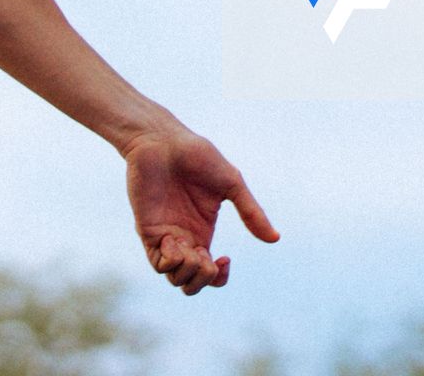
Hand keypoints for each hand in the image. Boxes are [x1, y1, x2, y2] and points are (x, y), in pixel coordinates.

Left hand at [122, 125, 278, 295]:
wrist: (163, 141)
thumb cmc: (197, 156)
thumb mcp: (231, 184)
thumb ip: (251, 212)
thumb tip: (275, 238)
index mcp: (203, 232)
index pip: (210, 274)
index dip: (218, 279)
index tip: (224, 258)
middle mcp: (185, 239)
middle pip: (191, 283)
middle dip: (202, 279)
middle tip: (205, 255)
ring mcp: (165, 237)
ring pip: (175, 279)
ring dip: (187, 272)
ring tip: (190, 247)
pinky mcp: (148, 231)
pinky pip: (157, 264)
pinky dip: (170, 261)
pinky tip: (175, 240)